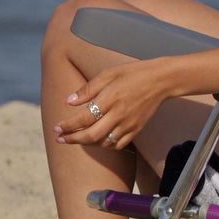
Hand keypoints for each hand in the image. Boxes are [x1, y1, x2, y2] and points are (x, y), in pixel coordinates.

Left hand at [54, 59, 177, 147]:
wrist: (162, 80)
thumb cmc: (134, 73)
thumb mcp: (109, 74)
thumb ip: (88, 89)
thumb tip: (68, 102)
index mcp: (110, 99)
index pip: (83, 118)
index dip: (68, 126)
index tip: (56, 128)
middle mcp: (118, 114)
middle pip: (91, 135)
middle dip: (73, 139)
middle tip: (61, 139)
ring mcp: (129, 124)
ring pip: (104, 142)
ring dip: (88, 143)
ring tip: (78, 138)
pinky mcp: (137, 129)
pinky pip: (118, 144)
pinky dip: (106, 145)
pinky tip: (99, 139)